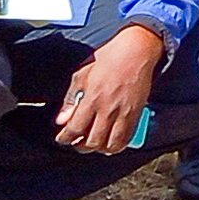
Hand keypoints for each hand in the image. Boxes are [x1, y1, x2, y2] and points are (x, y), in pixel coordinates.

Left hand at [56, 24, 166, 154]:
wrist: (137, 51)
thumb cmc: (109, 59)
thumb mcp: (82, 75)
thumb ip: (70, 99)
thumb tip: (61, 119)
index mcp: (92, 99)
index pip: (74, 129)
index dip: (65, 138)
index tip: (62, 138)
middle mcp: (108, 110)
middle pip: (92, 142)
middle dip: (81, 146)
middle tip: (77, 141)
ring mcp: (124, 113)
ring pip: (110, 145)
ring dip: (100, 148)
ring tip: (94, 143)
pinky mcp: (136, 113)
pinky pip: (126, 138)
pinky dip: (117, 144)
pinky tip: (110, 140)